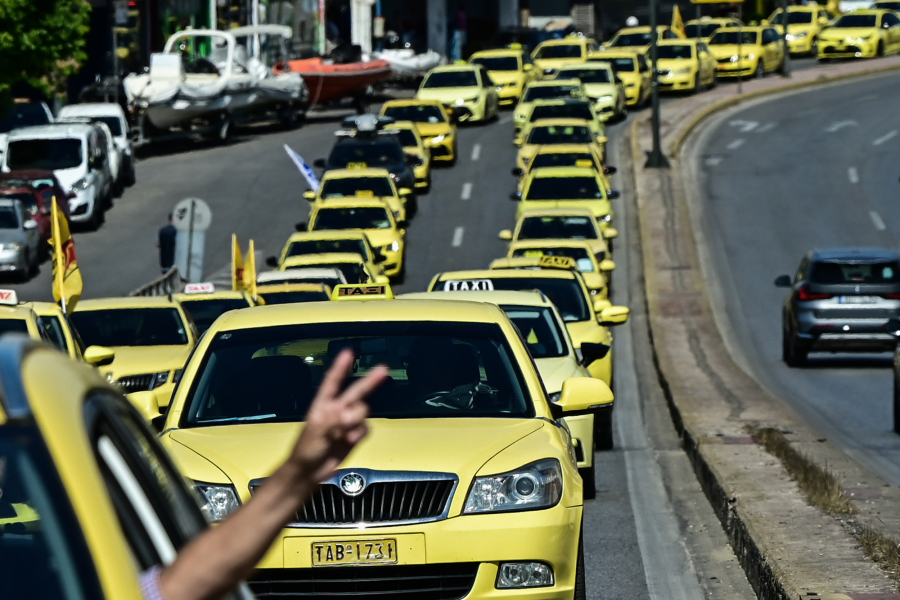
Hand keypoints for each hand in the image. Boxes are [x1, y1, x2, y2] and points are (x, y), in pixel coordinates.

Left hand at [289, 349, 387, 482]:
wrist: (310, 472)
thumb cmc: (306, 450)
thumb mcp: (316, 433)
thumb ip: (333, 420)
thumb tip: (349, 412)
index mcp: (323, 405)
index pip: (332, 382)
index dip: (340, 367)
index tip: (348, 353)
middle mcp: (337, 410)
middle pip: (356, 392)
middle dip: (370, 381)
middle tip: (384, 370)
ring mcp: (346, 423)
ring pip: (363, 412)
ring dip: (357, 422)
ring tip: (346, 434)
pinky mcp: (354, 435)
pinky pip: (366, 428)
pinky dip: (360, 434)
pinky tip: (350, 441)